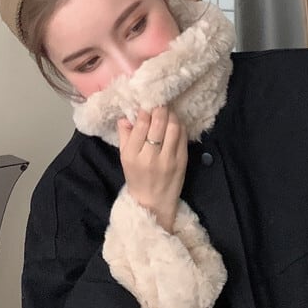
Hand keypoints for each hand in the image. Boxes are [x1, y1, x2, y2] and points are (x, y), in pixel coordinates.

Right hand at [117, 106, 187, 232]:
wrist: (153, 203)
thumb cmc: (136, 178)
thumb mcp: (124, 158)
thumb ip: (124, 135)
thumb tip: (126, 115)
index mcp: (132, 155)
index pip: (140, 125)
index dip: (145, 111)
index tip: (146, 105)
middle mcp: (150, 156)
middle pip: (158, 123)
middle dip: (160, 109)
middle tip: (159, 104)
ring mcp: (169, 159)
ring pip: (173, 127)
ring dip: (171, 115)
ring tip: (167, 112)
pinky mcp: (182, 161)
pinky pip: (183, 136)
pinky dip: (180, 125)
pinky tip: (175, 123)